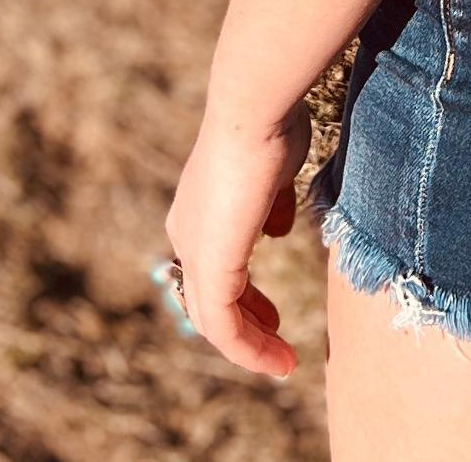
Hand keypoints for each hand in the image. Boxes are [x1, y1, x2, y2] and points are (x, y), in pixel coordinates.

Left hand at [163, 99, 312, 376]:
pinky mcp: (211, 266)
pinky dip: (250, 348)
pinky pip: (225, 326)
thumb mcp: (273, 170)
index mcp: (199, 210)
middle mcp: (189, 234)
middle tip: (275, 338)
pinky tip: (278, 358)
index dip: (243, 295)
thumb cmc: (270, 126)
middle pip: (210, 298)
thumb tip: (276, 229)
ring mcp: (196, 252)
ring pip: (215, 318)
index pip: (213, 268)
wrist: (253, 108)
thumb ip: (273, 201)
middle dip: (246, 323)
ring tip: (282, 361)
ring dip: (251, 343)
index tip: (273, 313)